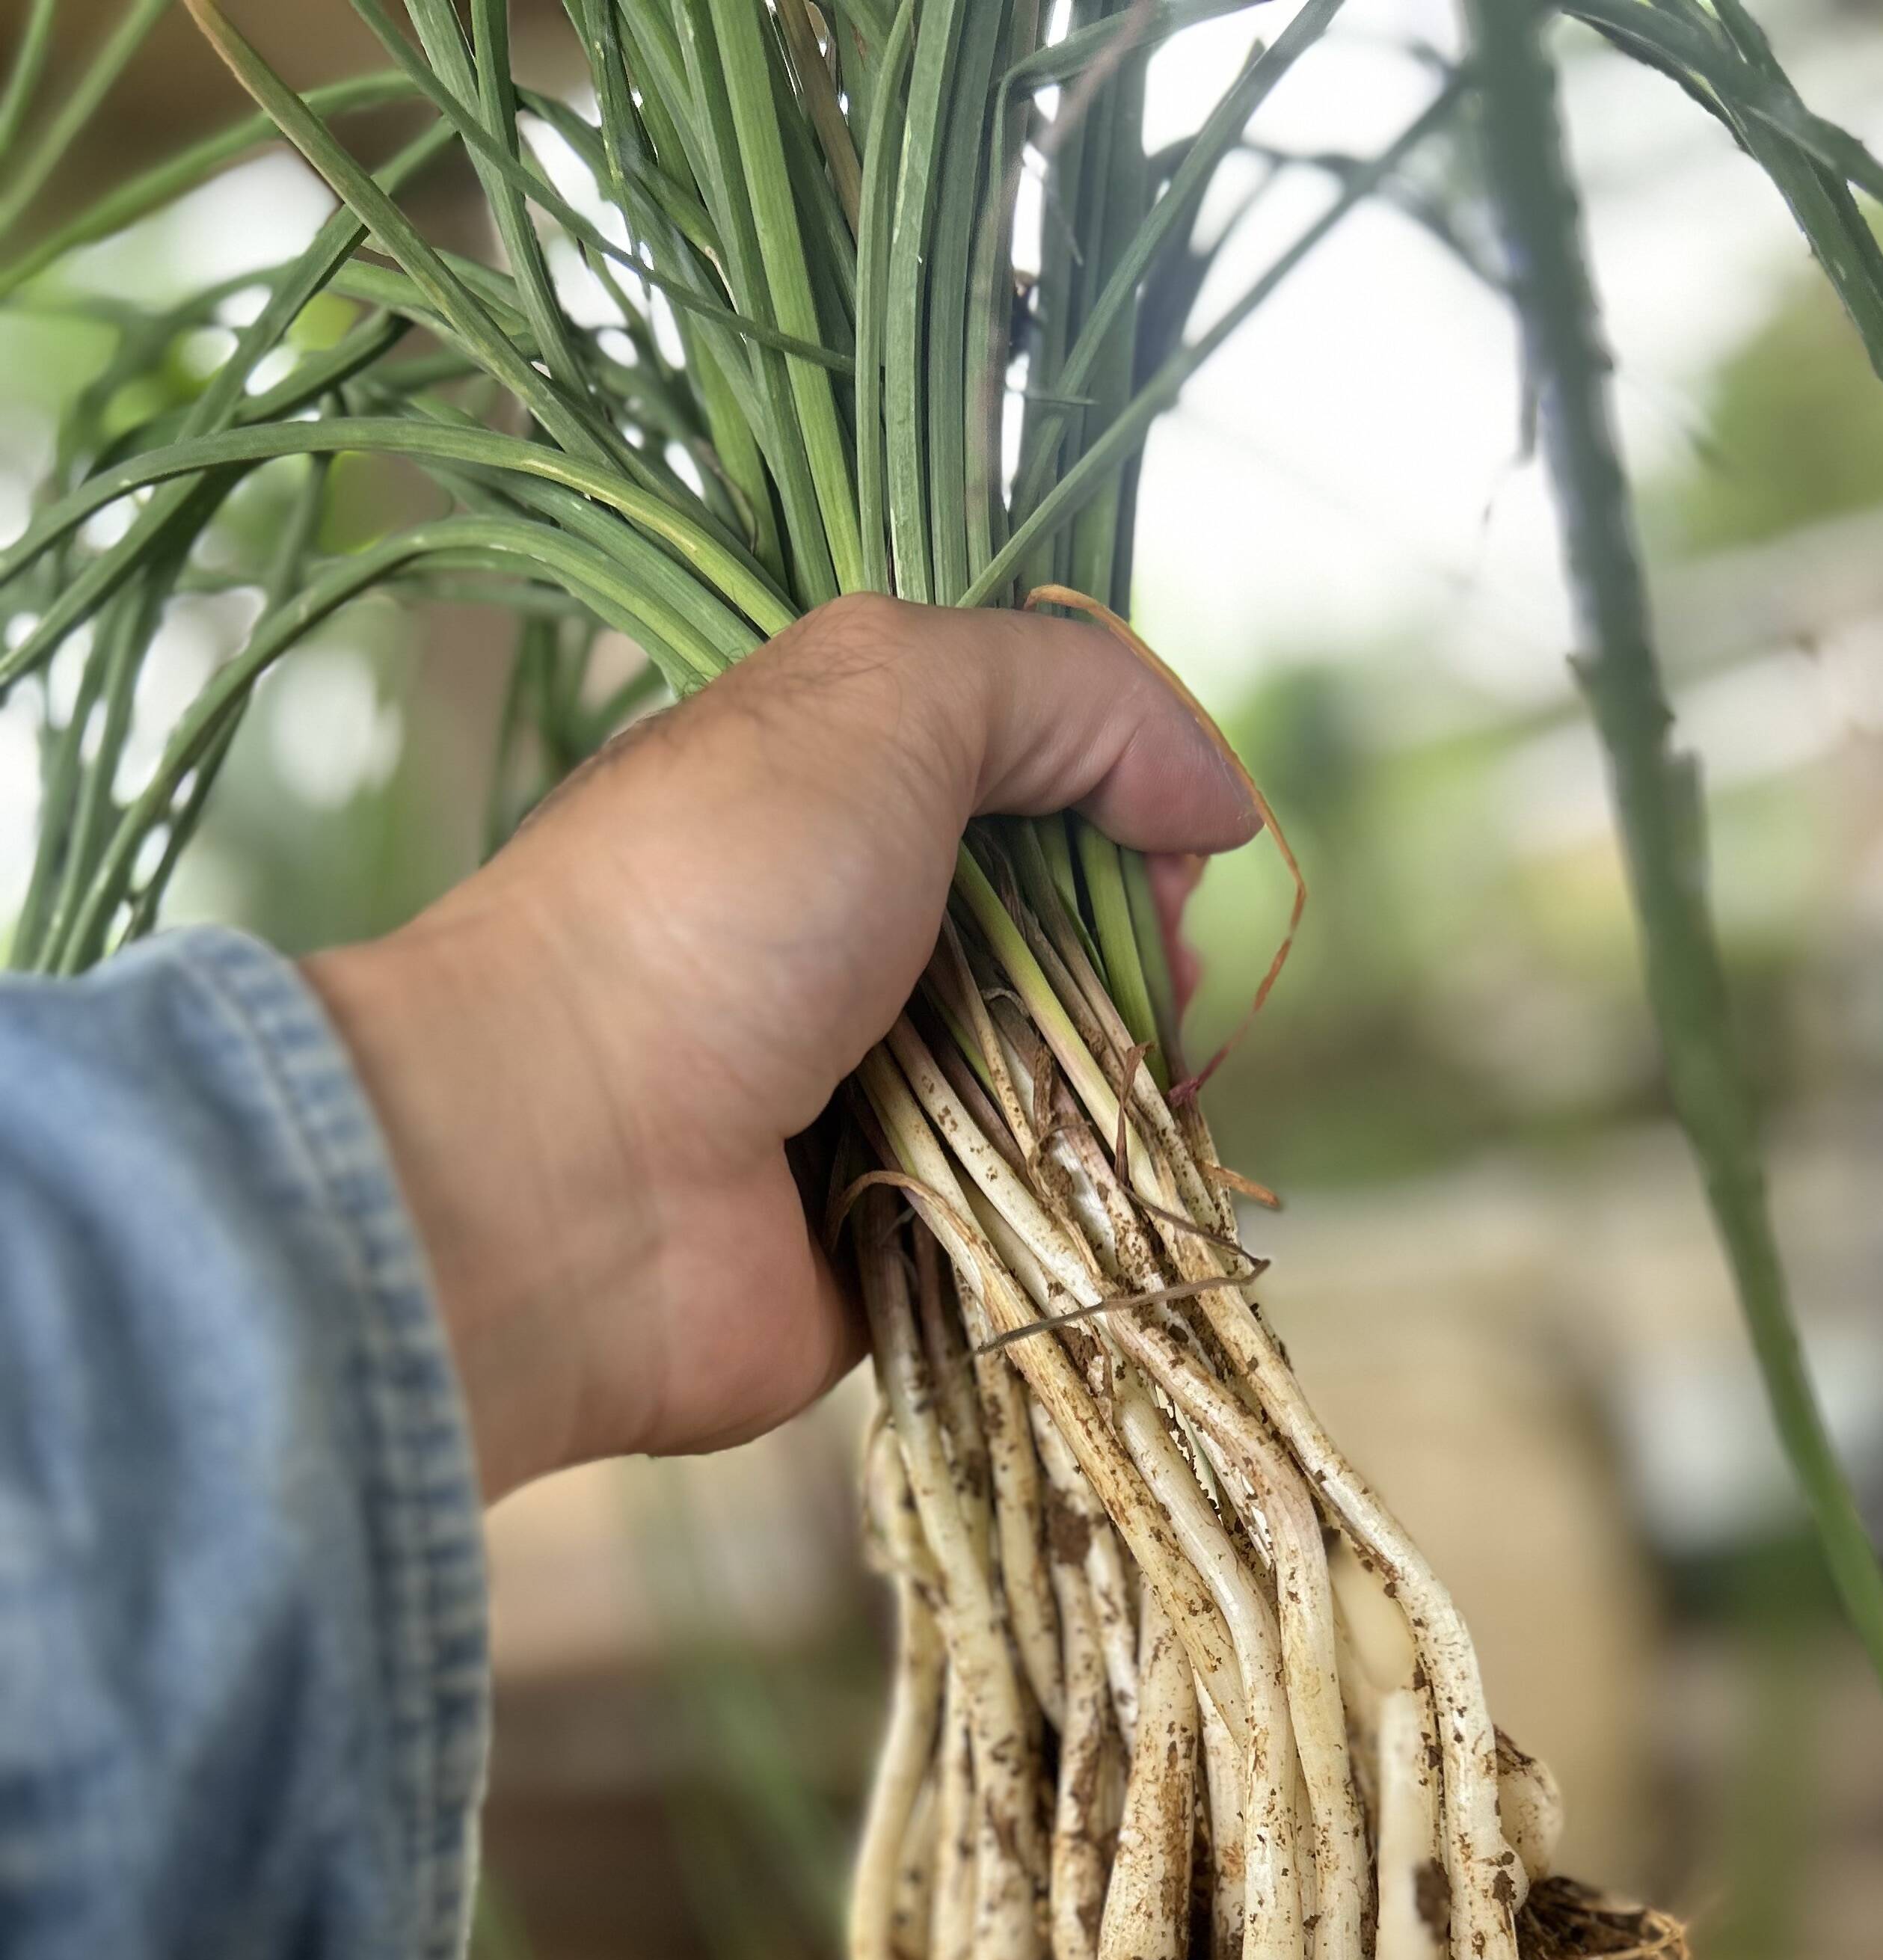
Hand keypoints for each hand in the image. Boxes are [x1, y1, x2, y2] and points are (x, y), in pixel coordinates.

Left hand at [307, 595, 1255, 1500]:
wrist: (564, 1172)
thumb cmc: (703, 908)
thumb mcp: (882, 697)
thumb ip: (1064, 694)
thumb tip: (1216, 796)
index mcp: (834, 797)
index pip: (1035, 778)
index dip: (1128, 801)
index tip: (1169, 840)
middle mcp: (853, 941)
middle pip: (1073, 933)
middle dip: (1147, 951)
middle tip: (1156, 976)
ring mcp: (875, 1099)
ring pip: (1071, 1081)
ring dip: (1127, 1082)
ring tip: (1133, 1085)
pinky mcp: (895, 1240)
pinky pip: (1039, 1222)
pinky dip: (1090, 1208)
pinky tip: (1113, 1188)